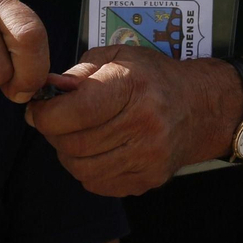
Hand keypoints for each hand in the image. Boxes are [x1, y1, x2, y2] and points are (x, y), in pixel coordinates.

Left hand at [26, 48, 239, 196]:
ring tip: (75, 136)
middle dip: (54, 134)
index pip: (76, 111)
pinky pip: (98, 184)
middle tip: (55, 122)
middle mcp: (145, 123)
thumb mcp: (118, 58)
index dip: (47, 114)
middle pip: (75, 144)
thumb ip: (79, 73)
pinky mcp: (149, 179)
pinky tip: (96, 151)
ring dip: (68, 154)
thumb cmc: (153, 78)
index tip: (40, 109)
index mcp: (133, 86)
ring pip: (82, 169)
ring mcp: (149, 156)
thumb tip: (47, 91)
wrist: (202, 107)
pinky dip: (87, 171)